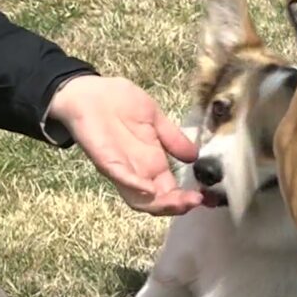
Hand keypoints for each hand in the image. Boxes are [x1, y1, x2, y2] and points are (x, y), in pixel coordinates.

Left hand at [48, 76, 202, 215]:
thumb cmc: (120, 102)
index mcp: (151, 163)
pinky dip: (136, 187)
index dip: (187, 198)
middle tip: (196, 201)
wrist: (89, 90)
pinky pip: (120, 178)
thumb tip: (195, 156)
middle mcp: (138, 171)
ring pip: (139, 199)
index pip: (170, 190)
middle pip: (157, 202)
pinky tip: (151, 190)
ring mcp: (121, 168)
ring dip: (161, 204)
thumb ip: (172, 137)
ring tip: (180, 201)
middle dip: (177, 206)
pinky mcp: (105, 160)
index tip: (207, 197)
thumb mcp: (154, 118)